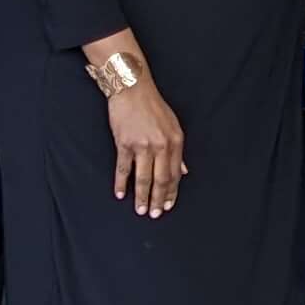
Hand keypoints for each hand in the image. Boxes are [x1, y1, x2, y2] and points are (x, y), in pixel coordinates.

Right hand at [103, 79, 188, 217]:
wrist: (133, 89)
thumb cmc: (153, 107)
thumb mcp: (173, 126)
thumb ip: (177, 151)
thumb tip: (183, 173)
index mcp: (175, 141)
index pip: (175, 174)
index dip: (172, 192)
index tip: (168, 205)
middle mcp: (161, 145)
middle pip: (161, 179)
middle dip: (159, 199)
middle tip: (156, 214)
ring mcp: (142, 145)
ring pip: (143, 178)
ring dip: (142, 196)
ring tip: (141, 210)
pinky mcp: (124, 143)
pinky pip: (123, 168)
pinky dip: (121, 183)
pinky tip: (120, 194)